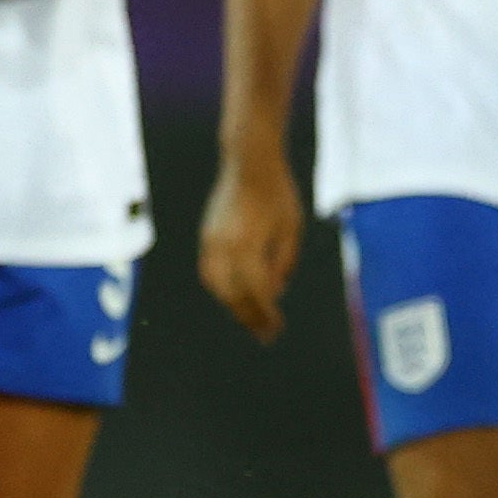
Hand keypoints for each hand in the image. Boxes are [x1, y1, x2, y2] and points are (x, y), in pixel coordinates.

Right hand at [196, 152, 304, 341]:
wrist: (249, 162)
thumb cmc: (278, 194)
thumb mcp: (291, 228)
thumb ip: (283, 263)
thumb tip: (274, 294)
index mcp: (248, 244)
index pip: (256, 292)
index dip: (267, 314)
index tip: (277, 328)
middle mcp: (224, 246)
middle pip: (234, 295)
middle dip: (250, 317)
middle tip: (266, 335)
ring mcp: (211, 241)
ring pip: (217, 287)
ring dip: (233, 305)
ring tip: (252, 319)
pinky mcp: (206, 236)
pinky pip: (210, 272)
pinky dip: (222, 289)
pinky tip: (236, 296)